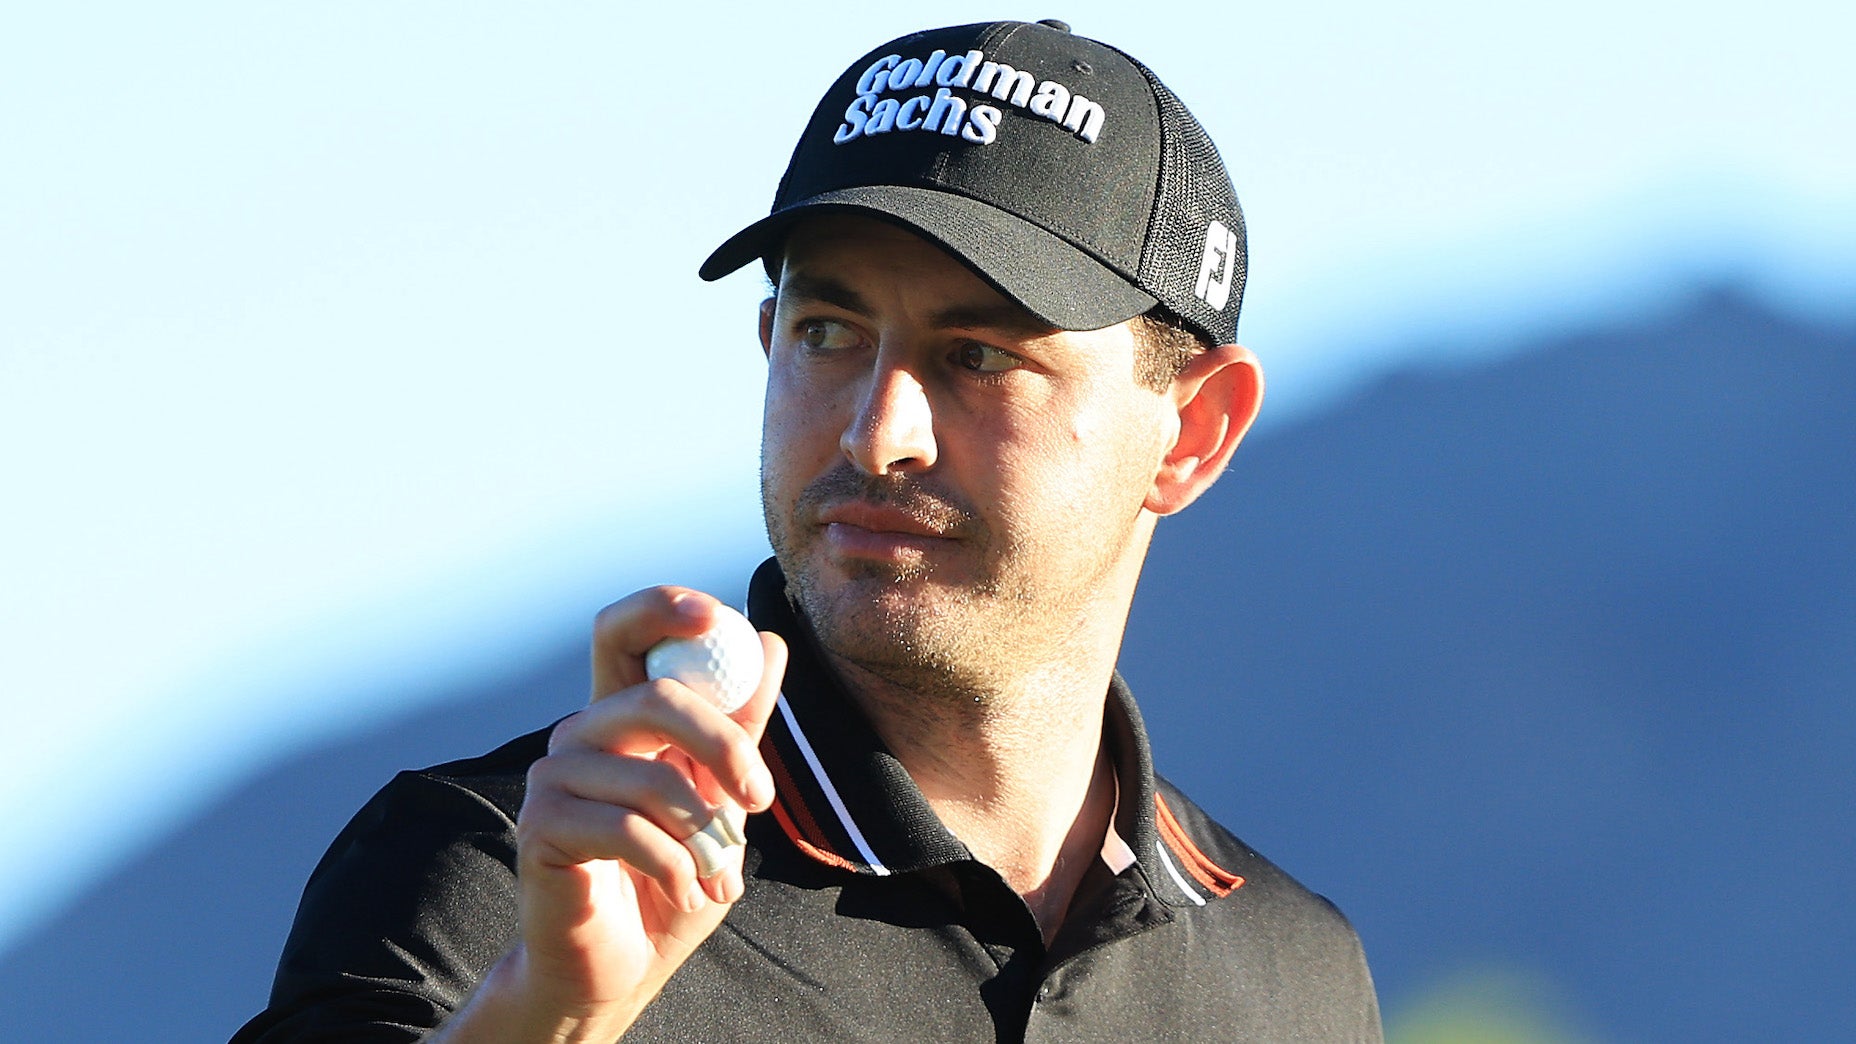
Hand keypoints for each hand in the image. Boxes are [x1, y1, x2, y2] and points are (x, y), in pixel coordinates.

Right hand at [434, 587, 786, 1041]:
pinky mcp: (540, 826)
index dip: (661, 609)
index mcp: (623, 715)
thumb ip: (741, 729)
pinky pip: (625, 828)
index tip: (717, 614)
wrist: (621, 963)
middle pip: (653, 699)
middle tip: (760, 799)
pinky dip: (675, 865)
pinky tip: (686, 891)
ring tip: (720, 878)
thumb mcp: (724, 803)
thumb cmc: (673, 877)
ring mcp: (553, 777)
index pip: (625, 633)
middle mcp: (581, 733)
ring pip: (649, 776)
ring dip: (706, 835)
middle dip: (724, 746)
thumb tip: (769, 643)